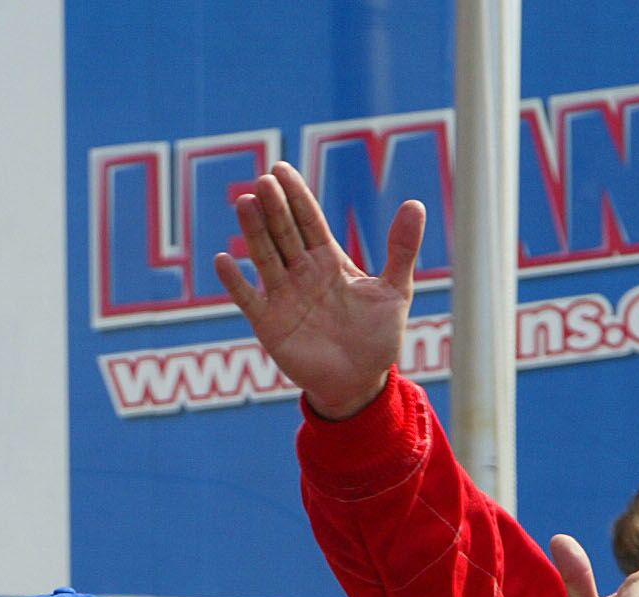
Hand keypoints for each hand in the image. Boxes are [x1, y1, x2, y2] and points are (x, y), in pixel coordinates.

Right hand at [212, 160, 422, 419]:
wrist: (359, 383)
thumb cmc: (378, 338)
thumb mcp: (395, 290)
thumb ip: (401, 248)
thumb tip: (415, 203)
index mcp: (328, 260)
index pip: (308, 220)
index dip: (295, 195)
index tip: (280, 170)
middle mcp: (301, 273)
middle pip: (283, 233)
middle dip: (273, 208)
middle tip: (263, 182)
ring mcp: (283, 297)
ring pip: (264, 257)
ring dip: (253, 232)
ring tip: (244, 204)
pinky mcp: (269, 325)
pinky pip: (248, 299)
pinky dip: (235, 282)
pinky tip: (223, 260)